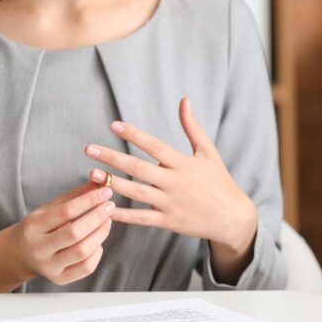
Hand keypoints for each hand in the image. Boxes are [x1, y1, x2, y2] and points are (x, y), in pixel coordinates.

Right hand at [0, 183, 113, 288]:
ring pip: (82, 251)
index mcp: (33, 227)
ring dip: (101, 233)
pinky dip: (98, 252)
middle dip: (97, 217)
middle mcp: (38, 249)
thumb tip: (100, 181)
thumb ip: (75, 195)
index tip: (106, 192)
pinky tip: (98, 241)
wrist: (21, 254)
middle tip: (110, 206)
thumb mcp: (50, 208)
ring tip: (107, 221)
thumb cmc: (40, 228)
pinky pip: (86, 267)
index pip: (65, 212)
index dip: (89, 201)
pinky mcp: (60, 279)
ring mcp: (49, 267)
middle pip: (75, 232)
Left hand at [85, 98, 257, 279]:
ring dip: (112, 183)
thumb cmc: (220, 181)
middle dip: (113, 158)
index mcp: (184, 164)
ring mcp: (171, 203)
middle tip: (90, 149)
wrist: (232, 217)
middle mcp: (175, 182)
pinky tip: (105, 208)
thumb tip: (184, 100)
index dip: (134, 135)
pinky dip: (123, 214)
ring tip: (92, 174)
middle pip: (139, 168)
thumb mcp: (209, 152)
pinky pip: (141, 218)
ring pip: (136, 192)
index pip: (154, 146)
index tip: (114, 125)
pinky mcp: (168, 221)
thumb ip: (192, 127)